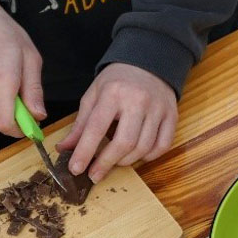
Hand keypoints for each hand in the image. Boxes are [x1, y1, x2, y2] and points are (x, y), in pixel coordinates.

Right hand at [0, 2, 44, 136]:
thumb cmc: (6, 36)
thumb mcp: (31, 59)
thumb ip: (34, 91)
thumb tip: (39, 115)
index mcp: (1, 82)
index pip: (6, 124)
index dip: (22, 130)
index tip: (35, 124)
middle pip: (2, 122)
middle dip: (18, 116)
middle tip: (26, 96)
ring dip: (6, 107)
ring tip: (11, 82)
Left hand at [57, 63, 176, 182]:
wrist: (149, 62)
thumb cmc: (117, 81)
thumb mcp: (94, 95)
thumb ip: (81, 123)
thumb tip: (65, 149)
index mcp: (113, 94)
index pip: (96, 128)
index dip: (85, 152)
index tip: (76, 169)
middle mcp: (138, 101)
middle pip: (124, 142)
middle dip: (106, 163)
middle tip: (94, 175)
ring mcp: (158, 109)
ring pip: (144, 147)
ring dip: (126, 161)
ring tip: (115, 162)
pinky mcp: (172, 116)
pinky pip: (163, 145)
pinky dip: (149, 156)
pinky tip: (137, 155)